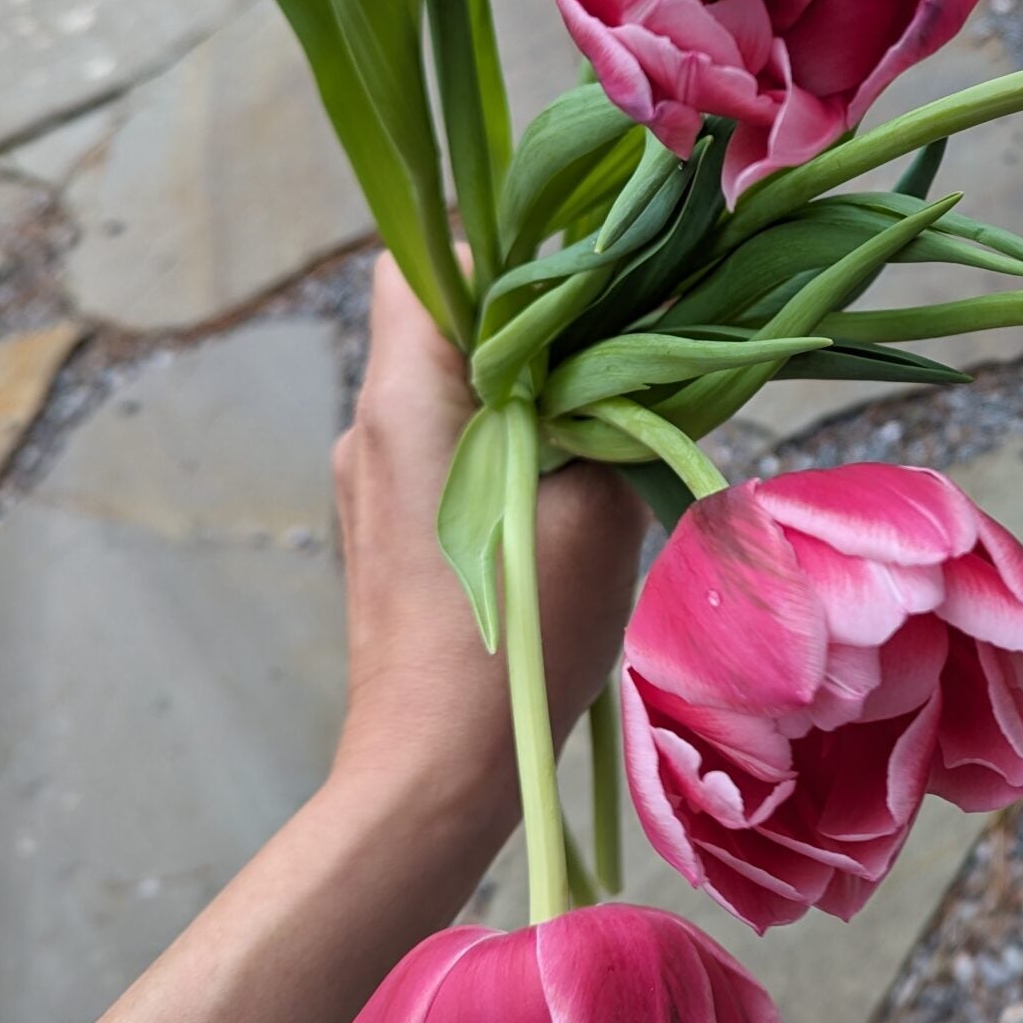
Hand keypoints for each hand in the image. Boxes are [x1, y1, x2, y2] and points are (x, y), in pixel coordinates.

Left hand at [328, 256, 646, 849]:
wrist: (435, 772)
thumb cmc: (516, 639)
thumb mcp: (601, 510)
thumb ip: (623, 410)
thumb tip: (652, 350)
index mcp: (406, 397)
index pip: (421, 259)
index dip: (499, 249)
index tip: (582, 285)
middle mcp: (370, 425)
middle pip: (446, 321)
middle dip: (536, 326)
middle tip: (618, 356)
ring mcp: (371, 480)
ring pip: (455, 389)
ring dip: (529, 394)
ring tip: (605, 432)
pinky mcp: (389, 528)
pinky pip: (450, 448)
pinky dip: (509, 448)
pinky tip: (568, 496)